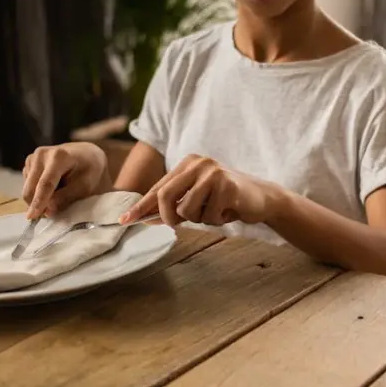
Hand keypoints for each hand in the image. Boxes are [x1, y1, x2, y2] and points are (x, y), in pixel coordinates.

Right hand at [22, 142, 111, 218]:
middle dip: (35, 204)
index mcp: (59, 156)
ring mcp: (34, 157)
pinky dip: (36, 191)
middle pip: (32, 186)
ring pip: (28, 187)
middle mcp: (42, 154)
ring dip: (37, 198)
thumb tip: (47, 210)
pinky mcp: (29, 162)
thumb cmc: (89, 170)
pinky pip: (28, 184)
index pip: (46, 183)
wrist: (86, 154)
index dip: (39, 201)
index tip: (32, 216)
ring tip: (55, 197)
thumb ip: (66, 197)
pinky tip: (51, 188)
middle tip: (47, 215)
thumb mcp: (85, 186)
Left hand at [119, 154, 280, 227]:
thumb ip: (174, 203)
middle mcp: (199, 163)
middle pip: (165, 196)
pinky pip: (208, 216)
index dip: (141, 205)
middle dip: (169, 217)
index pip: (158, 187)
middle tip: (179, 223)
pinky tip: (228, 211)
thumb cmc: (225, 200)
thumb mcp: (196, 198)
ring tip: (214, 211)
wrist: (261, 198)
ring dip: (200, 219)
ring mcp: (213, 173)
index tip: (124, 219)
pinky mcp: (227, 186)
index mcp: (188, 163)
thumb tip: (143, 217)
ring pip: (187, 210)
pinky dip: (216, 220)